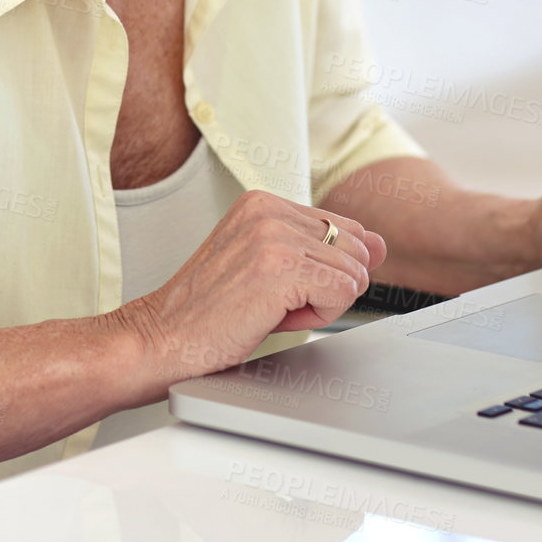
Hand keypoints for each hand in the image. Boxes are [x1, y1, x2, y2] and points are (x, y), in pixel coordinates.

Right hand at [114, 189, 386, 391]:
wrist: (160, 340)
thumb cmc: (209, 312)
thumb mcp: (269, 267)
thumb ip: (324, 250)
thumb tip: (380, 244)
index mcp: (263, 201)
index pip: (344, 227)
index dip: (326, 270)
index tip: (281, 287)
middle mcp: (269, 208)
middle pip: (356, 249)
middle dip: (328, 286)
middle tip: (274, 302)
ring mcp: (273, 235)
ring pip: (354, 272)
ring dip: (322, 303)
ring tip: (269, 308)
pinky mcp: (280, 267)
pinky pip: (345, 292)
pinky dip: (321, 315)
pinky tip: (276, 317)